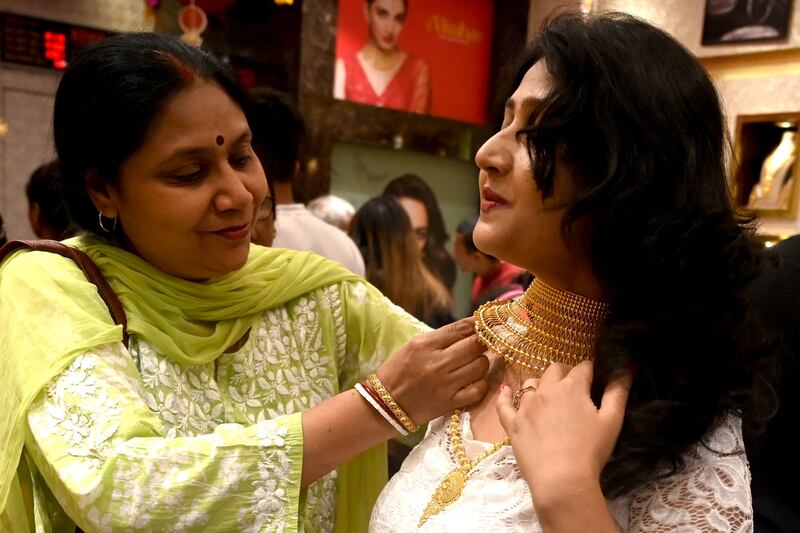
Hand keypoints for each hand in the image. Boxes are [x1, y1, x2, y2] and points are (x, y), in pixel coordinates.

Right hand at [376, 317, 489, 423]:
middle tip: (484, 342)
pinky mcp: (450, 403)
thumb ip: (441, 337)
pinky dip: (481, 383)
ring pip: (480, 366)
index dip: (477, 323)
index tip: (486, 322)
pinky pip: (478, 390)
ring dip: (482, 362)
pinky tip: (475, 380)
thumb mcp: (413, 345)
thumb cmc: (398, 371)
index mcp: (425, 345)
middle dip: (483, 341)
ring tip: (475, 362)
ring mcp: (445, 384)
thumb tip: (469, 328)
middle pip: (474, 345)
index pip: (460, 328)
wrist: (386, 404)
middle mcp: (437, 363)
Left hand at [496, 361, 630, 506]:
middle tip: (574, 387)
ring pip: (531, 384)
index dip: (591, 371)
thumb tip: (627, 366)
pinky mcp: (512, 423)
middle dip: (565, 373)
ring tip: (548, 395)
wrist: (561, 480)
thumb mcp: (612, 421)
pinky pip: (504, 404)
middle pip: (555, 370)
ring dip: (540, 384)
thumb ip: (619, 392)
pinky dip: (505, 396)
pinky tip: (506, 390)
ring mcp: (526, 406)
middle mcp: (546, 390)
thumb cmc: (590, 451)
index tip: (595, 379)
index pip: (583, 367)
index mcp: (571, 387)